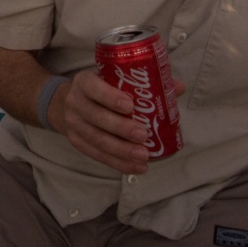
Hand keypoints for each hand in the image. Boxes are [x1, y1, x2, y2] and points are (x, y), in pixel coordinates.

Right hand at [48, 71, 185, 174]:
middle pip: (96, 117)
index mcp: (84, 82)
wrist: (69, 104)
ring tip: (143, 156)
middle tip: (143, 135)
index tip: (130, 106)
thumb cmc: (101, 89)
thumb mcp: (113, 79)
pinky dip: (117, 163)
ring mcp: (73, 124)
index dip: (109, 97)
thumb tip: (178, 87)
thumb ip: (144, 82)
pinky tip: (136, 167)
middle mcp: (74, 102)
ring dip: (121, 150)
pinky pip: (96, 155)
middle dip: (120, 128)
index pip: (93, 88)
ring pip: (96, 139)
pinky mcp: (76, 142)